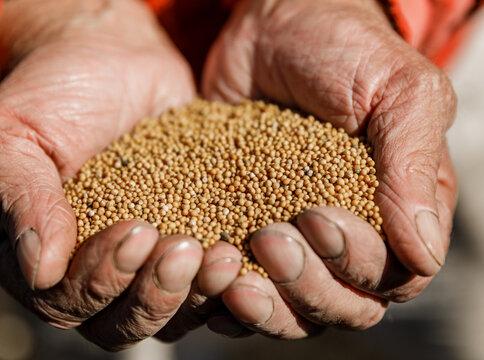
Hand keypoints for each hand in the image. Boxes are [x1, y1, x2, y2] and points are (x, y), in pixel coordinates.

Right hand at [0, 0, 203, 349]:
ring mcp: (145, 260)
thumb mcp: (13, 134)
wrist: (112, 57)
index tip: (135, 230)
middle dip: (154, 294)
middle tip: (184, 248)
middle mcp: (92, 269)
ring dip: (197, 295)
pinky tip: (245, 258)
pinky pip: (208, 283)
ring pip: (171, 314)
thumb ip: (21, 200)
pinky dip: (228, 284)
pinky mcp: (190, 236)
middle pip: (122, 322)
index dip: (101, 280)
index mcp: (40, 255)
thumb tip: (38, 271)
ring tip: (224, 256)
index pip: (66, 301)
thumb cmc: (54, 90)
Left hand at [200, 0, 456, 336]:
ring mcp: (294, 238)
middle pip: (340, 306)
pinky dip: (223, 295)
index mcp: (397, 211)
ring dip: (264, 306)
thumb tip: (424, 253)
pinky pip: (240, 284)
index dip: (355, 263)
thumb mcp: (398, 92)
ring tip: (228, 270)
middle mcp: (349, 236)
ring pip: (290, 309)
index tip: (315, 218)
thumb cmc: (345, 49)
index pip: (391, 276)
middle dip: (305, 285)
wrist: (276, 24)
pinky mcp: (245, 227)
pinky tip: (209, 281)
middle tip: (267, 239)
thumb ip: (413, 167)